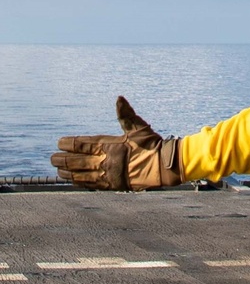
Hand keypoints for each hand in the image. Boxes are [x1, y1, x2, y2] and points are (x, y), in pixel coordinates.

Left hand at [51, 96, 182, 190]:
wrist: (163, 166)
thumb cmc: (152, 145)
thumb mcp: (139, 126)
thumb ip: (126, 114)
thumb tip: (119, 98)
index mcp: (111, 145)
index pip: (84, 145)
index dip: (70, 144)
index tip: (59, 142)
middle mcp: (106, 161)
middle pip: (79, 161)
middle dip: (64, 159)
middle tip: (52, 157)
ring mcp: (108, 175)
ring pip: (82, 174)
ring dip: (68, 172)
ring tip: (58, 170)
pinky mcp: (112, 185)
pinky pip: (91, 185)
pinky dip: (80, 183)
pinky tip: (73, 181)